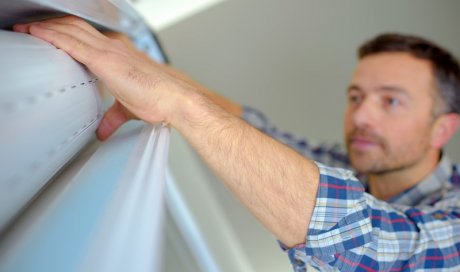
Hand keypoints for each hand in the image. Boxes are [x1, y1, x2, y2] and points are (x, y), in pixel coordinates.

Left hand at [13, 16, 194, 139]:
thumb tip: (105, 128)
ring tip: (30, 28)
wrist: (175, 98)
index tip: (53, 37)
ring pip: (71, 28)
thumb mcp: (129, 108)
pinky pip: (71, 42)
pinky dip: (51, 35)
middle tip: (34, 28)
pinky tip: (37, 33)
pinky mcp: (105, 60)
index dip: (69, 33)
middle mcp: (115, 47)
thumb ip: (113, 116)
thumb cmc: (161, 98)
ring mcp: (110, 50)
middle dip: (54, 25)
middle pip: (77, 26)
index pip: (89, 37)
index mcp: (121, 55)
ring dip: (48, 27)